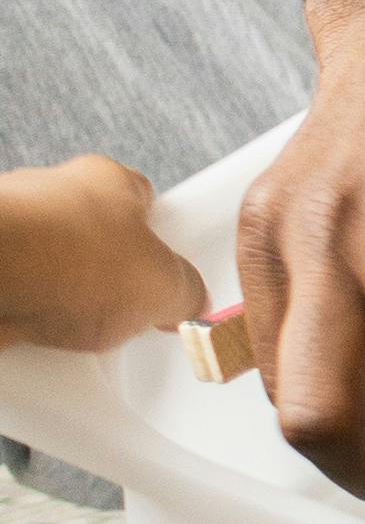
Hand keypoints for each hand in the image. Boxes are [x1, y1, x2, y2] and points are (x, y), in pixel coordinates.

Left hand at [0, 157, 210, 357]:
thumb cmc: (66, 256)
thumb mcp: (161, 285)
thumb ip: (183, 292)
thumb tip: (190, 302)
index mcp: (108, 181)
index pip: (145, 202)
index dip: (161, 240)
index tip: (169, 274)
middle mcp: (55, 197)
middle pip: (96, 245)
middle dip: (109, 285)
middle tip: (123, 317)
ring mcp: (15, 233)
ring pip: (52, 278)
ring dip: (63, 311)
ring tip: (74, 337)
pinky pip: (15, 303)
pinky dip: (25, 326)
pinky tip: (34, 342)